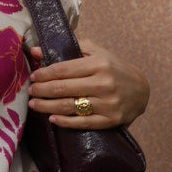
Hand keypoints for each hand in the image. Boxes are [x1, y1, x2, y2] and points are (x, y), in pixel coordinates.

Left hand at [28, 38, 148, 130]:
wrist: (141, 89)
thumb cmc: (114, 68)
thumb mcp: (97, 52)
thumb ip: (69, 48)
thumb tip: (36, 50)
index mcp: (99, 64)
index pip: (64, 69)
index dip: (45, 73)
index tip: (33, 76)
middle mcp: (103, 83)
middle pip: (64, 88)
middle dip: (43, 90)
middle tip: (30, 91)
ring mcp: (108, 103)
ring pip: (70, 106)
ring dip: (48, 106)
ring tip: (34, 105)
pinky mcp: (111, 120)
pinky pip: (84, 122)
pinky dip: (66, 122)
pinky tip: (52, 119)